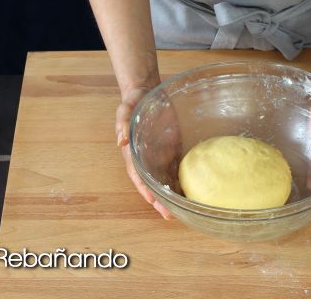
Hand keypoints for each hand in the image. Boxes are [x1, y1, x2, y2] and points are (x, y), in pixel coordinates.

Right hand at [116, 85, 173, 219]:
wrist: (147, 93)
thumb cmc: (133, 102)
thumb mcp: (125, 109)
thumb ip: (123, 122)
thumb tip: (121, 140)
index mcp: (133, 152)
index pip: (138, 175)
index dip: (144, 188)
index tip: (152, 200)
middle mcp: (146, 159)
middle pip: (152, 184)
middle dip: (159, 201)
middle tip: (169, 216)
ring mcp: (159, 156)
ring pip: (164, 181)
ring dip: (171, 196)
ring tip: (181, 212)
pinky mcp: (171, 151)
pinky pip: (175, 169)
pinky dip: (180, 182)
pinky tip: (189, 192)